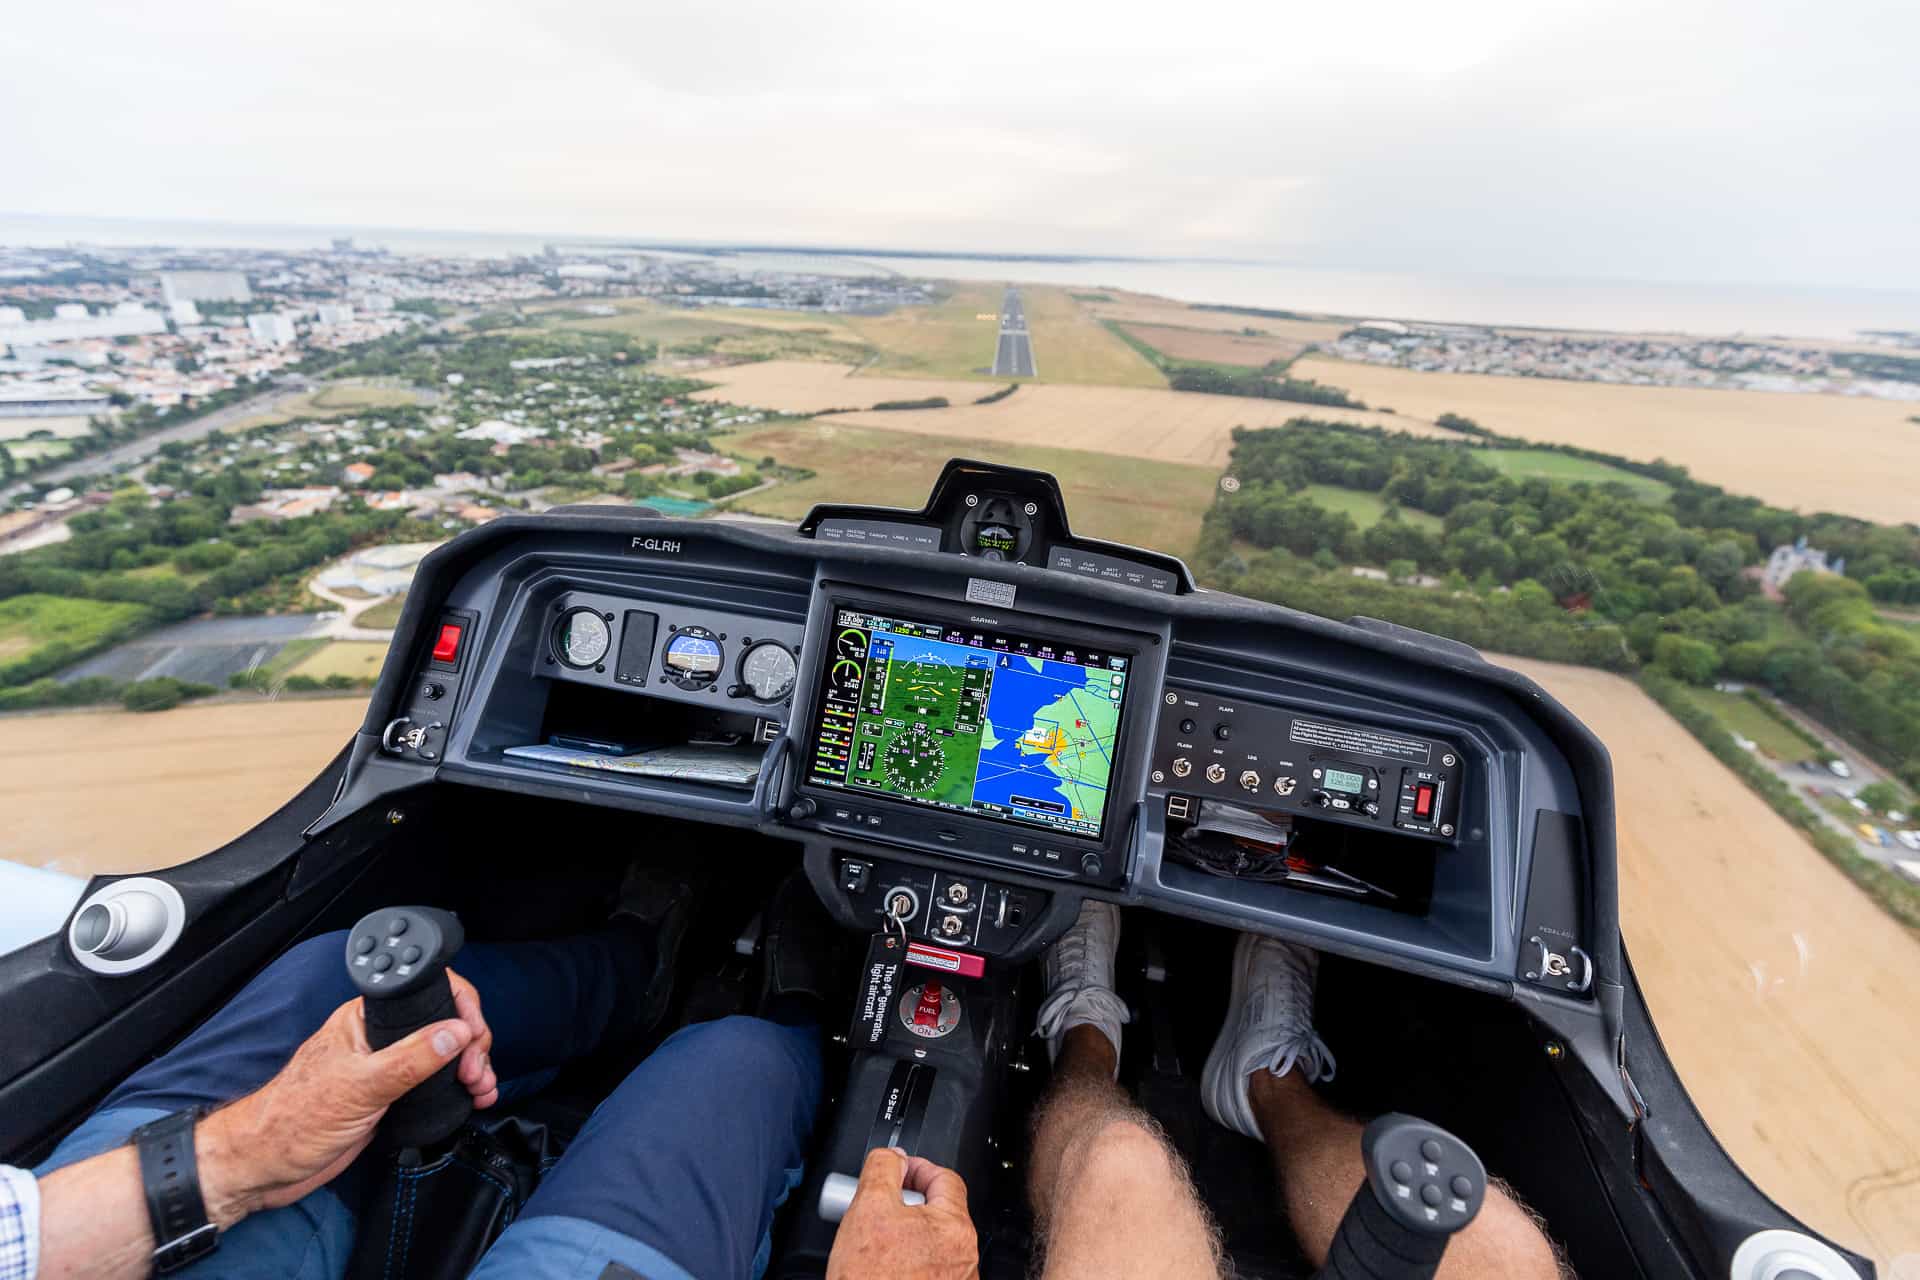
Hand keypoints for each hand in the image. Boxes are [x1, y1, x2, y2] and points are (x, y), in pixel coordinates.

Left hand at [197, 967, 497, 1222]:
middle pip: (444, 1023)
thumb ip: (411, 1058)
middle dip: (472, 1045)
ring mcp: (388, 1067)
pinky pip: (436, 1083)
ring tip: (481, 1089)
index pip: (428, 993)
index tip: (474, 1039)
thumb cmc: (295, 1120)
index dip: (461, 1010)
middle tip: (475, 1073)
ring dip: (472, 1068)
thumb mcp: (359, 1086)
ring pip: (445, 1054)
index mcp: (366, 1018)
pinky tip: (473, 1098)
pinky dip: (460, 1088)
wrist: (266, 1167)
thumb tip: (457, 1032)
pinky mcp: (392, 1097)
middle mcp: (380, 1037)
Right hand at [826, 1147, 978, 1279]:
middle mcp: (964, 1256)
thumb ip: (883, 1168)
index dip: (916, 1168)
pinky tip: (882, 1267)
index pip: (945, 1177)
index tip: (896, 1170)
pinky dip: (907, 1262)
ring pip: (931, 1242)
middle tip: (879, 1208)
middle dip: (906, 1204)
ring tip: (875, 1243)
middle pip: (938, 1210)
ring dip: (906, 1234)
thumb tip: (892, 1155)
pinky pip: (927, 1269)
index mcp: (954, 1227)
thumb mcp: (867, 1208)